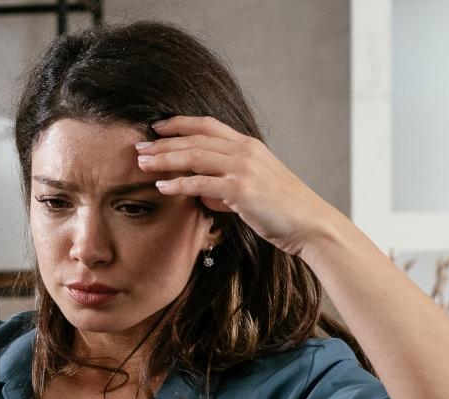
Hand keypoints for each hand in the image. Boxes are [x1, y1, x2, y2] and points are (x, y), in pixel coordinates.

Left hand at [135, 115, 339, 257]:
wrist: (309, 224)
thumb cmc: (282, 210)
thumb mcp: (254, 189)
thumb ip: (227, 185)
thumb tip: (204, 193)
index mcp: (248, 145)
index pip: (208, 125)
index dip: (179, 123)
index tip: (157, 127)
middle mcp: (245, 151)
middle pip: (195, 138)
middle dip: (163, 142)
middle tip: (139, 148)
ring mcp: (244, 168)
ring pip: (194, 156)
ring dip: (165, 159)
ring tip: (142, 163)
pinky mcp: (242, 190)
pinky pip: (202, 183)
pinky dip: (179, 184)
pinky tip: (162, 187)